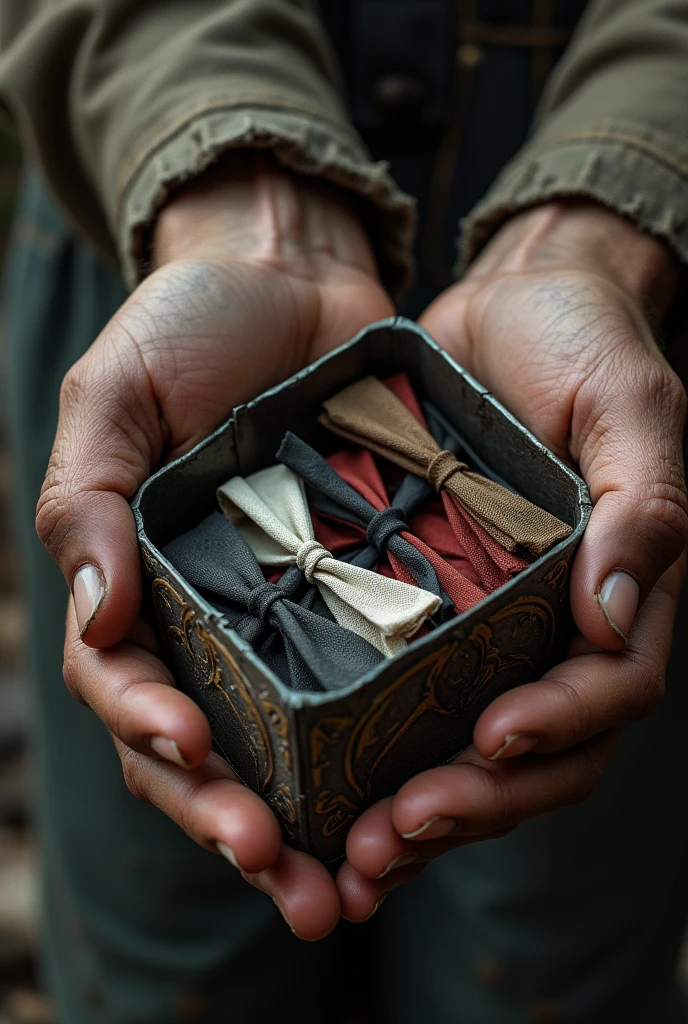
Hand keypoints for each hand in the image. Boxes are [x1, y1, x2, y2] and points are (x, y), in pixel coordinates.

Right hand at [37, 151, 393, 939]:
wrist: (289, 271)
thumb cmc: (186, 324)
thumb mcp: (112, 392)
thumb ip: (86, 497)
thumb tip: (93, 617)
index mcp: (139, 584)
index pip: (127, 687)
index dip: (153, 732)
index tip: (194, 750)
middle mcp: (211, 616)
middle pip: (211, 749)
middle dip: (237, 822)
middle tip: (287, 882)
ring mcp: (289, 611)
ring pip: (289, 744)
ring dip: (312, 823)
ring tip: (349, 886)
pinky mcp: (363, 590)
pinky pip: (367, 682)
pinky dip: (381, 750)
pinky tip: (416, 796)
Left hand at [338, 201, 687, 918]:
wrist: (510, 299)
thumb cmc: (582, 339)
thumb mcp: (629, 403)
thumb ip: (642, 503)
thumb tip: (614, 617)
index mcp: (614, 590)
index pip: (607, 691)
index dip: (557, 730)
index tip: (489, 744)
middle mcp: (552, 624)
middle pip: (534, 754)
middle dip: (472, 803)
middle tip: (390, 836)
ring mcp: (487, 623)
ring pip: (465, 748)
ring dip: (417, 808)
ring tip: (350, 848)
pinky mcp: (420, 602)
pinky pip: (404, 696)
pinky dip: (372, 751)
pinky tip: (319, 784)